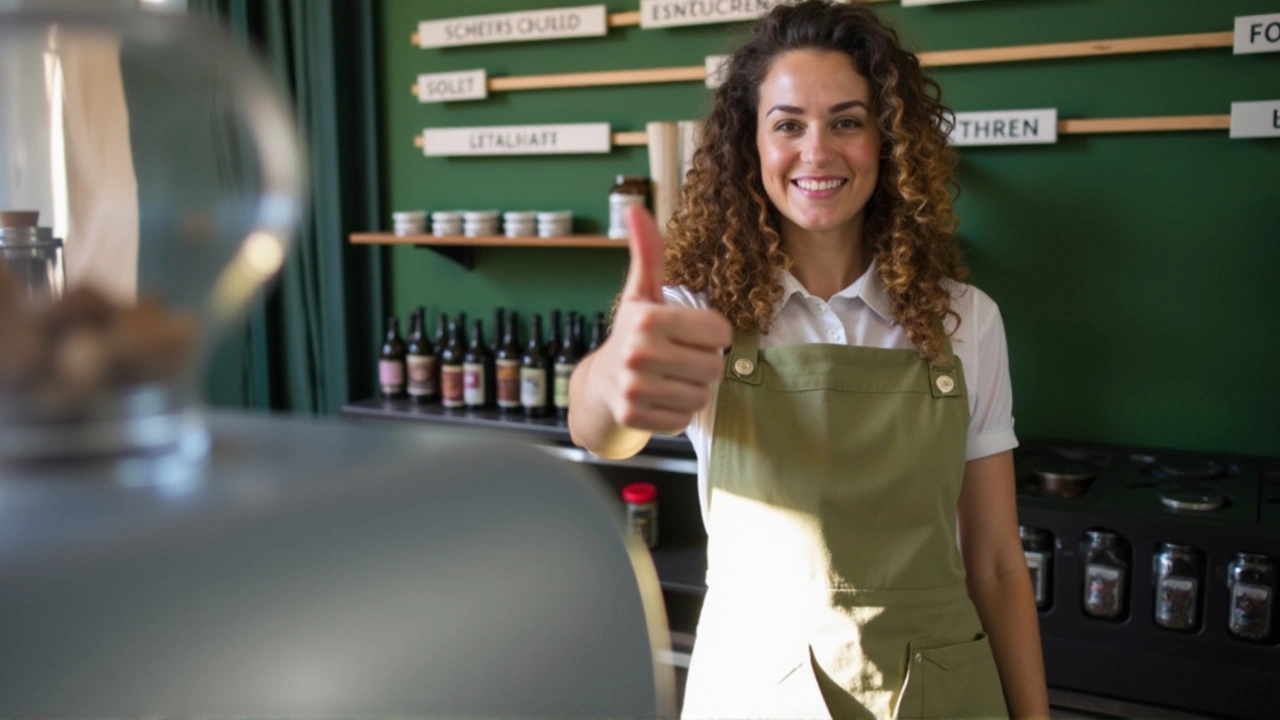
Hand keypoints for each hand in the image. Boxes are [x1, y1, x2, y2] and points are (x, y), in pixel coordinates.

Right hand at [593, 205, 732, 431]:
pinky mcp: (634, 418)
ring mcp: (634, 389)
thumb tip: (635, 207)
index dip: (711, 334)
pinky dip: (677, 412)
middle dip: (702, 363)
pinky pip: (685, 419)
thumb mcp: (642, 292)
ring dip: (691, 389)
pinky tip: (658, 398)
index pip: (720, 332)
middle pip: (715, 366)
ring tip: (668, 378)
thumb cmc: (632, 333)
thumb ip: (648, 252)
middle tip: (677, 359)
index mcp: (648, 318)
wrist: (599, 383)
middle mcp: (638, 353)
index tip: (688, 333)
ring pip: (703, 395)